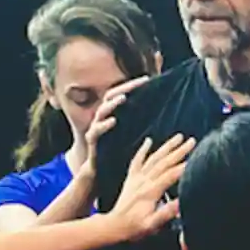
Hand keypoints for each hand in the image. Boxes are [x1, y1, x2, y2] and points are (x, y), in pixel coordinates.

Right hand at [71, 75, 151, 192]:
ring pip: (102, 110)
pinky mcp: (92, 141)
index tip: (148, 78)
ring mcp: (96, 127)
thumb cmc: (116, 149)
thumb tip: (157, 105)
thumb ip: (138, 118)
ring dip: (113, 103)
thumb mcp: (129, 131)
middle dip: (125, 87)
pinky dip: (104, 125)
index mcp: (112, 112)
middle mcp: (103, 116)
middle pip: (111, 95)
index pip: (121, 91)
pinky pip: (95, 130)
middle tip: (139, 83)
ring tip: (123, 98)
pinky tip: (114, 121)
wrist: (99, 171)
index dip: (133, 84)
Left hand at [108, 134, 193, 241]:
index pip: (171, 175)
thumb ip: (166, 213)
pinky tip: (148, 140)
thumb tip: (182, 202)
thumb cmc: (134, 227)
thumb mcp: (152, 224)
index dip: (185, 166)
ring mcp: (137, 178)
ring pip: (153, 158)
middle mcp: (144, 181)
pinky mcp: (131, 179)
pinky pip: (137, 161)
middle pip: (164, 162)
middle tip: (192, 140)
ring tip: (178, 136)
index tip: (199, 158)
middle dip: (179, 150)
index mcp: (151, 191)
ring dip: (166, 146)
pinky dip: (143, 150)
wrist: (113, 226)